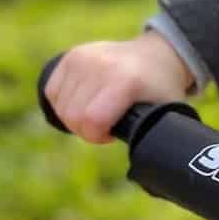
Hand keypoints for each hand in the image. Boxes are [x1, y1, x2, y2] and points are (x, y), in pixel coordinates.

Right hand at [44, 31, 194, 143]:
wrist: (155, 55)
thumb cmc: (160, 90)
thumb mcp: (166, 114)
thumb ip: (155, 139)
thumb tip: (148, 163)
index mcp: (126, 81)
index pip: (92, 119)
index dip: (97, 137)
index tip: (112, 134)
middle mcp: (101, 65)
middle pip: (72, 116)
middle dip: (85, 131)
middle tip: (104, 126)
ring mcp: (83, 57)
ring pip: (60, 106)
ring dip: (74, 118)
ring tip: (97, 112)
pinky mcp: (71, 56)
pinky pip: (52, 91)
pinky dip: (63, 104)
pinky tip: (83, 102)